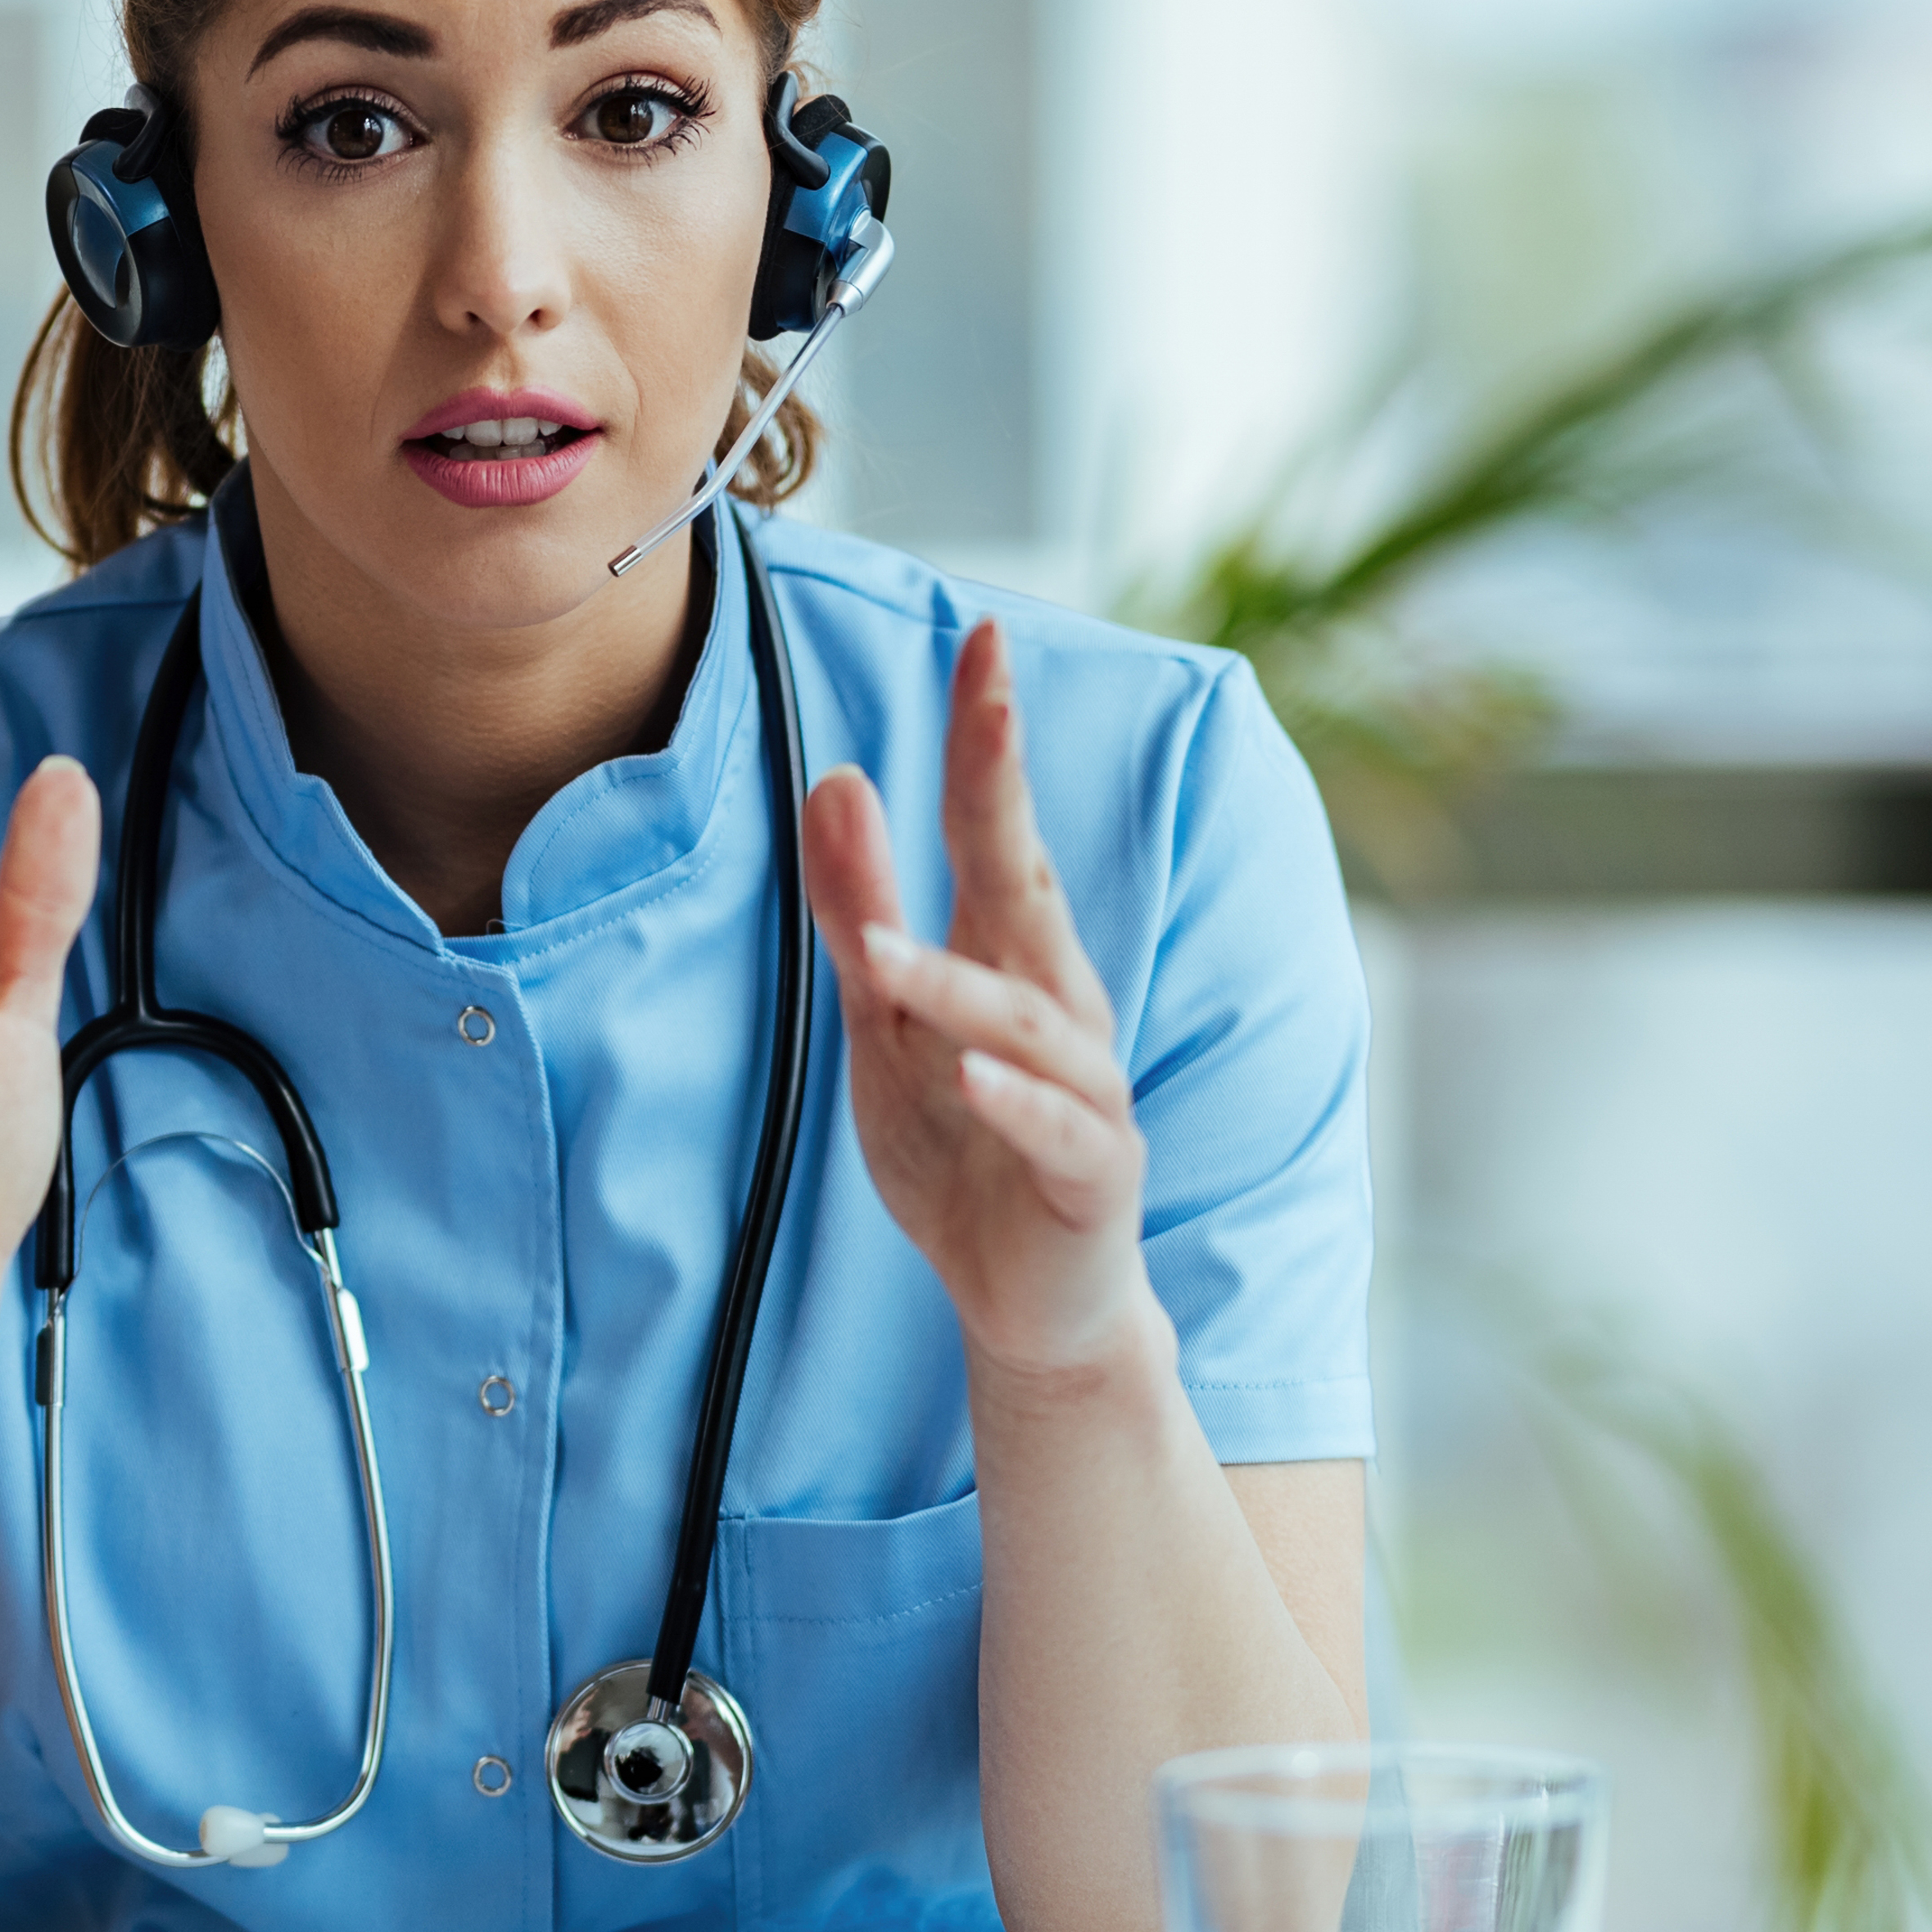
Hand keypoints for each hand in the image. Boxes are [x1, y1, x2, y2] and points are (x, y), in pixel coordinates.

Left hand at [797, 622, 1155, 1387]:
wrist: (1027, 1297)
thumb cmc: (963, 1141)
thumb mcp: (886, 1020)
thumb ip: (862, 909)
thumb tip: (839, 781)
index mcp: (1009, 957)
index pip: (997, 829)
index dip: (988, 737)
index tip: (983, 634)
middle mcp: (1059, 1003)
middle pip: (1030, 881)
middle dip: (1007, 788)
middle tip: (988, 696)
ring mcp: (1084, 1090)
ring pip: (1030, 1019)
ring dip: (957, 981)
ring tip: (883, 946)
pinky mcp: (1092, 1174)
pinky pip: (1061, 1128)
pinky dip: (1017, 1102)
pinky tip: (974, 1078)